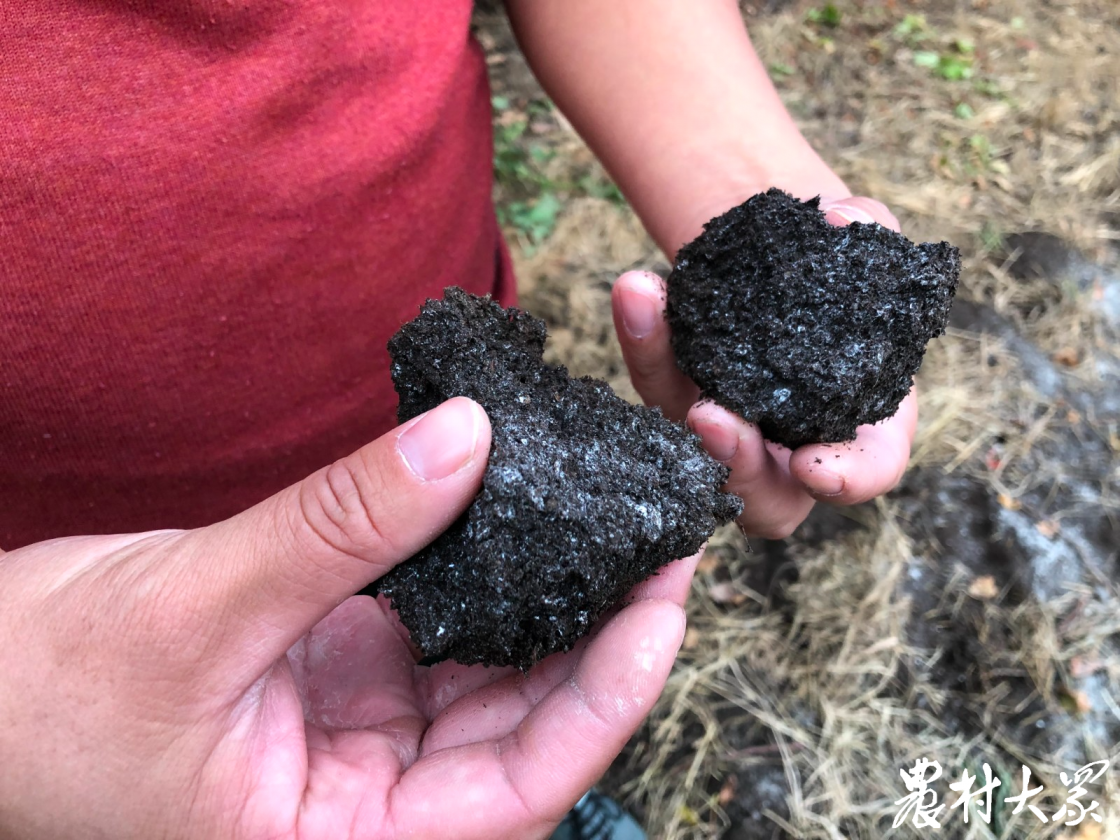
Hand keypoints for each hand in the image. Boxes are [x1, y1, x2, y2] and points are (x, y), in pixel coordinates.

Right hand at [0, 396, 689, 839]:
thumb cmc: (41, 694)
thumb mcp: (197, 606)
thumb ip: (338, 526)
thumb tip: (467, 441)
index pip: (519, 789)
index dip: (607, 696)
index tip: (664, 601)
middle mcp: (368, 806)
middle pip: (524, 730)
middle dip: (599, 638)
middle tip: (657, 538)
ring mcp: (360, 740)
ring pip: (490, 678)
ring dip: (550, 603)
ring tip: (606, 521)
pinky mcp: (343, 679)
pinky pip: (438, 632)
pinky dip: (480, 576)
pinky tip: (514, 516)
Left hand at [612, 196, 917, 538]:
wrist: (781, 262)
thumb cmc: (844, 270)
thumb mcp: (865, 242)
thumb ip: (867, 230)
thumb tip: (840, 221)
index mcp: (864, 427)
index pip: (864, 472)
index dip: (845, 480)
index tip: (814, 467)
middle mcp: (791, 448)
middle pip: (763, 493)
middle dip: (735, 462)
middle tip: (710, 416)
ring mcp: (730, 430)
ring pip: (691, 446)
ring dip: (668, 387)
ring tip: (655, 322)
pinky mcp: (680, 397)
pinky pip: (656, 381)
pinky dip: (643, 339)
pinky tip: (636, 290)